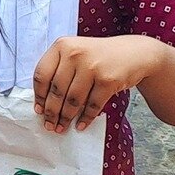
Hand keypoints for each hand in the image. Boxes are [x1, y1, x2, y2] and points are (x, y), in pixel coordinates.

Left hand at [32, 34, 167, 131]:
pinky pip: (92, 105)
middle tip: (49, 125)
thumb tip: (43, 102)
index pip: (41, 75)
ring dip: (66, 118)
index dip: (39, 95)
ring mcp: (92, 66)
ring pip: (73, 100)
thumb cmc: (100, 56)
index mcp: (62, 45)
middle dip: (51, 112)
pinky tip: (80, 125)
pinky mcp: (108, 80)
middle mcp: (75, 53)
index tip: (38, 110)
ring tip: (62, 128)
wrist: (135, 53)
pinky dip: (85, 118)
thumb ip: (59, 70)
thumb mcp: (76, 53)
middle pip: (56, 90)